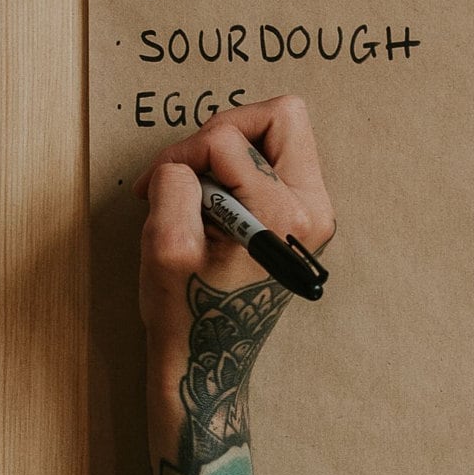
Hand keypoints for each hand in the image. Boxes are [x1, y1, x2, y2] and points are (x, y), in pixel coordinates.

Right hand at [137, 94, 336, 371]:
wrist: (208, 358)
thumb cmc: (188, 310)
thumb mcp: (166, 246)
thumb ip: (174, 185)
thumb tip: (186, 160)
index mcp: (287, 216)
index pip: (230, 139)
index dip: (184, 153)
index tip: (159, 184)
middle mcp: (314, 209)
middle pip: (280, 116)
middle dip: (221, 133)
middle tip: (188, 171)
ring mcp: (313, 211)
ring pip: (278, 132)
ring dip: (227, 149)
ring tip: (196, 191)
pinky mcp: (300, 212)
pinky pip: (273, 157)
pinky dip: (236, 165)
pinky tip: (211, 200)